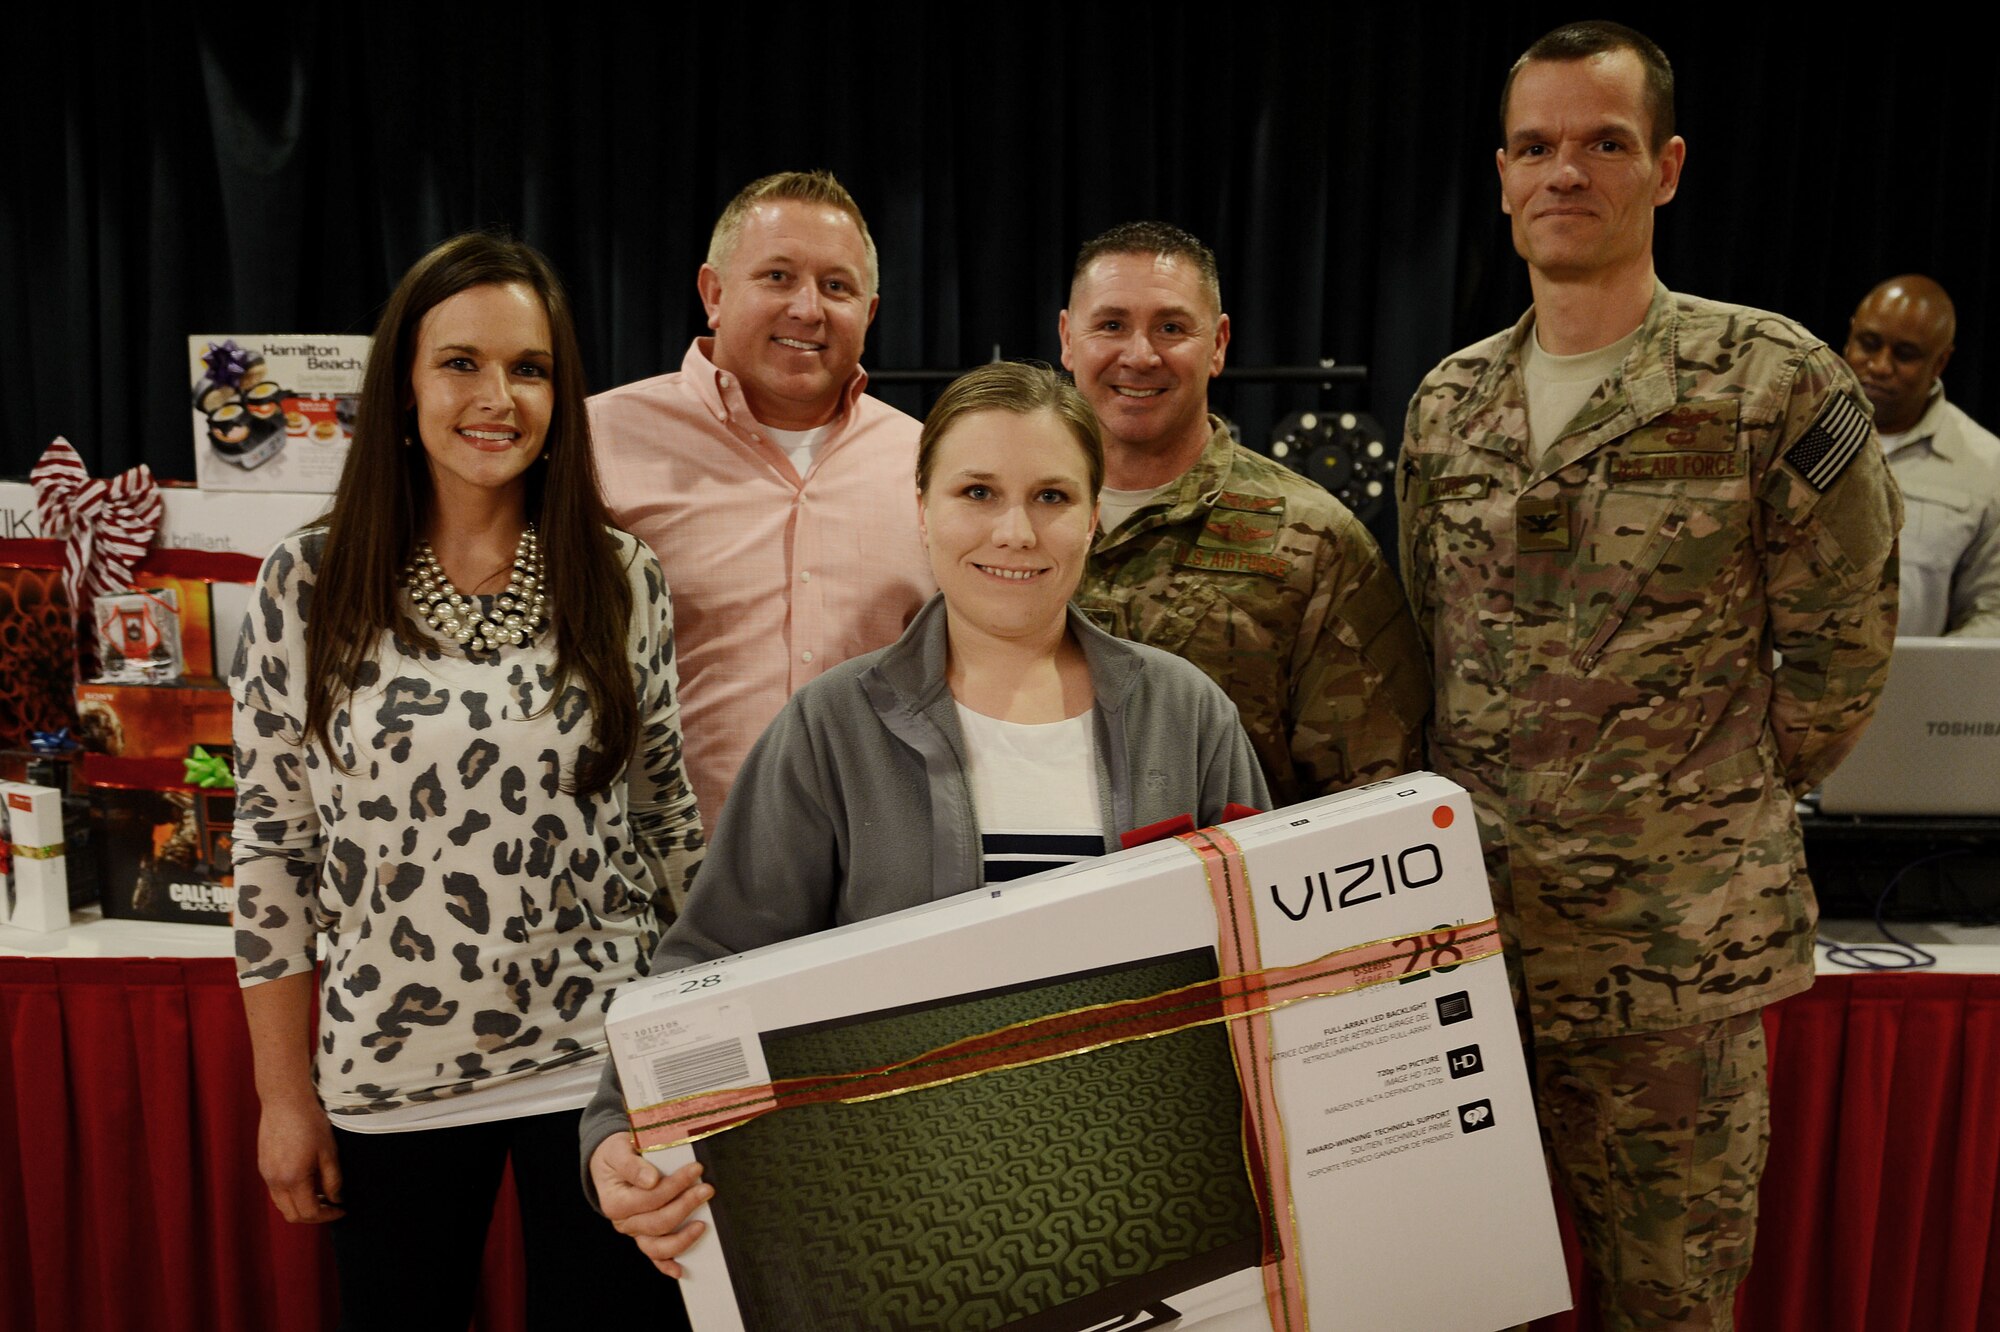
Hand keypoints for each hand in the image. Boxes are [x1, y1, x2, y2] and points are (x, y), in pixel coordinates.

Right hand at [257, 1094, 343, 1223]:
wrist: (285, 1102)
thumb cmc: (310, 1123)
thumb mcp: (329, 1152)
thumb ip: (333, 1180)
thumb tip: (337, 1200)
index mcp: (293, 1179)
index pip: (309, 1213)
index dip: (328, 1215)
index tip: (342, 1209)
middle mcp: (275, 1182)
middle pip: (292, 1215)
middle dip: (314, 1216)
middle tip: (332, 1205)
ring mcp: (266, 1175)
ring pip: (282, 1205)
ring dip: (301, 1207)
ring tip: (321, 1194)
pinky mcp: (263, 1167)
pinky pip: (276, 1192)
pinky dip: (291, 1196)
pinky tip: (306, 1181)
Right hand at [589, 1132, 713, 1277]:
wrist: (610, 1163)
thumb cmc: (616, 1154)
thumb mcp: (617, 1151)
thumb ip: (632, 1165)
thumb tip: (651, 1180)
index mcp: (616, 1201)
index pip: (650, 1198)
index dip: (675, 1185)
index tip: (697, 1169)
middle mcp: (624, 1222)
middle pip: (658, 1222)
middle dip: (685, 1206)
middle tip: (707, 1189)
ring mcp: (635, 1232)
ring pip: (657, 1247)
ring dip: (683, 1238)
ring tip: (703, 1224)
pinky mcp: (644, 1237)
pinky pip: (655, 1257)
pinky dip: (667, 1266)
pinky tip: (681, 1269)